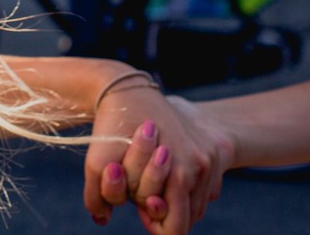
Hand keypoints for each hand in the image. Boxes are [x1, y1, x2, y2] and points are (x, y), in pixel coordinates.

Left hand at [84, 79, 231, 232]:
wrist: (130, 89)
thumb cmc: (115, 125)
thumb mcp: (98, 161)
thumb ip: (100, 195)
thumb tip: (101, 219)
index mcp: (181, 173)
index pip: (176, 228)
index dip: (155, 224)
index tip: (141, 210)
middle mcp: (199, 167)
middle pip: (187, 217)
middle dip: (163, 212)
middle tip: (146, 198)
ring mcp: (207, 159)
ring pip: (195, 205)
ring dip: (175, 201)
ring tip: (155, 183)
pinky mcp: (210, 150)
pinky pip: (202, 187)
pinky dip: (185, 188)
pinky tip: (167, 174)